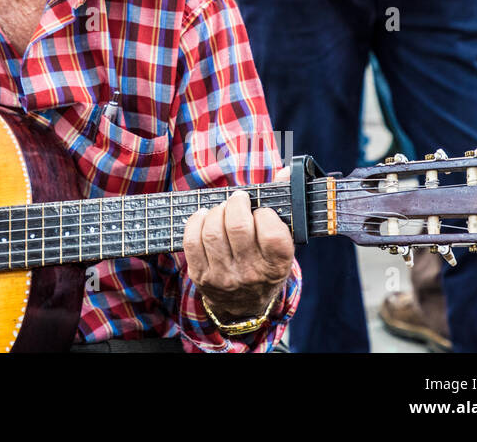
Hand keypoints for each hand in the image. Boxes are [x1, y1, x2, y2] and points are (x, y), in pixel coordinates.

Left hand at [183, 172, 294, 325]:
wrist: (243, 305)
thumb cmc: (264, 263)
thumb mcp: (281, 243)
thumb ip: (283, 207)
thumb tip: (285, 172)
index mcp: (277, 266)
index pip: (272, 234)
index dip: (265, 214)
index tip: (261, 211)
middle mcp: (251, 275)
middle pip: (238, 228)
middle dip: (236, 204)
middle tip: (238, 199)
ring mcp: (224, 277)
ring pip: (213, 233)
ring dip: (216, 211)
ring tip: (222, 208)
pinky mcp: (201, 276)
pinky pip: (192, 241)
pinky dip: (196, 221)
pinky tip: (204, 215)